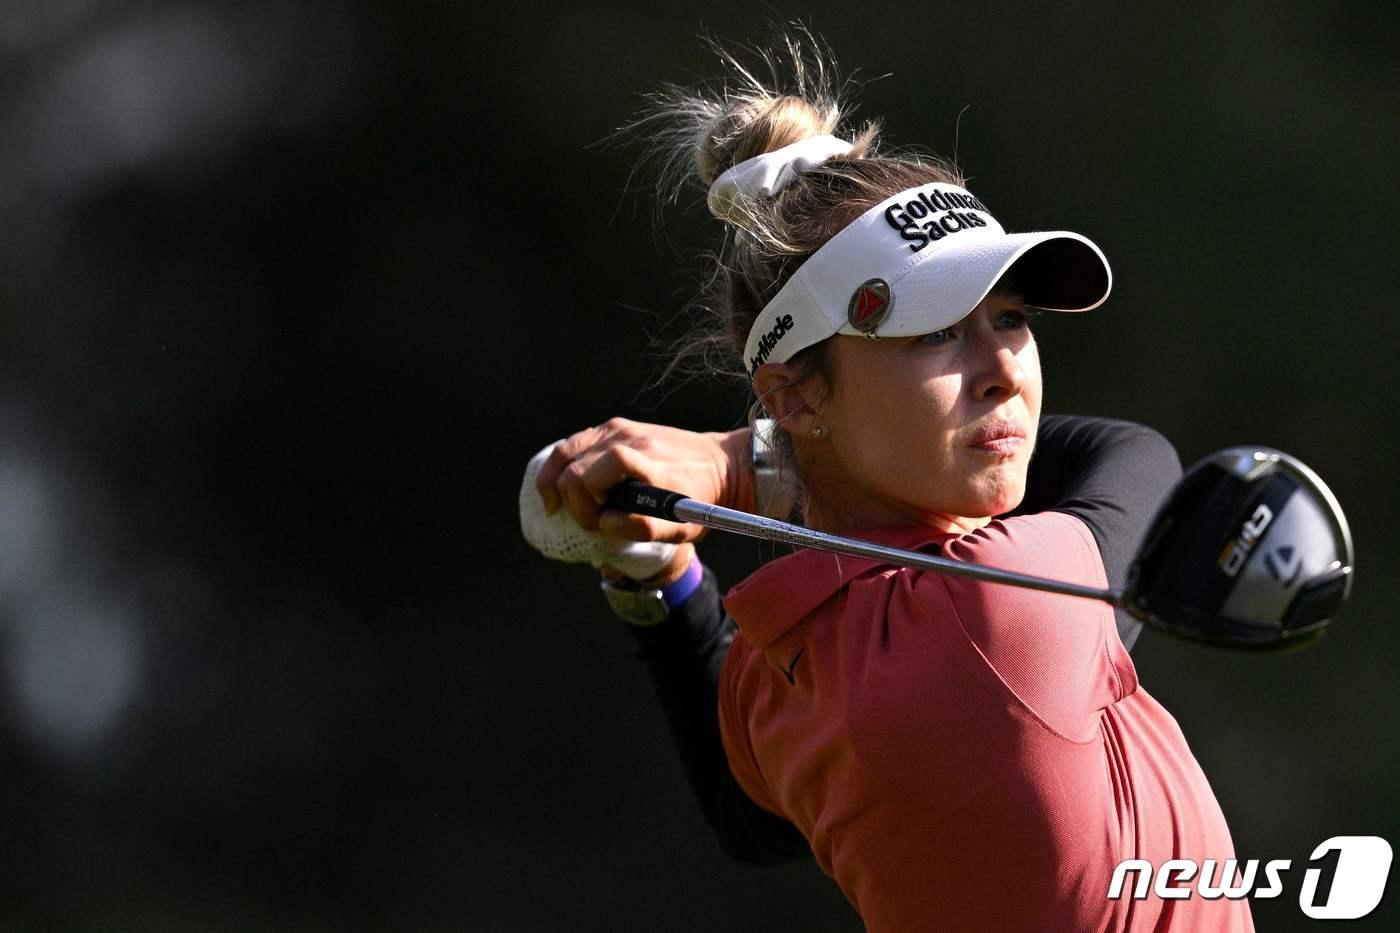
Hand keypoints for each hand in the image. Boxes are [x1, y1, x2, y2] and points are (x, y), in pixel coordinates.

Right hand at [534, 418, 753, 544]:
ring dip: (556, 481)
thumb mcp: (682, 526)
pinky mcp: (615, 427)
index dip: (585, 501)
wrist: (722, 466)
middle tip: (588, 521)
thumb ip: (643, 529)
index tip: (597, 521)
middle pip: (573, 465)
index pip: (596, 471)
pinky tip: (562, 485)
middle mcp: (631, 439)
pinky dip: (562, 465)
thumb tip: (604, 523)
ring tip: (557, 505)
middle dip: (571, 499)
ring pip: (565, 452)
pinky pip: (574, 443)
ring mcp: (620, 429)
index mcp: (649, 463)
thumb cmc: (702, 502)